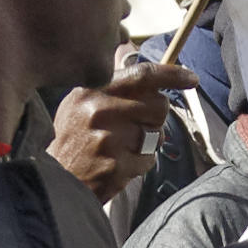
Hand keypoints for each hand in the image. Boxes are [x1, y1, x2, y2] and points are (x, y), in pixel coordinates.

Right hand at [48, 71, 172, 197]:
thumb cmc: (74, 139)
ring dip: (149, 143)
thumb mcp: (80, 103)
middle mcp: (99, 111)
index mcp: (92, 91)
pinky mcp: (115, 166)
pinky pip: (149, 160)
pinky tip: (120, 165)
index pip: (142, 75)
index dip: (171, 75)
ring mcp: (108, 140)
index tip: (191, 78)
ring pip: (157, 134)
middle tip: (140, 128)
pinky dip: (141, 164)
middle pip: (158, 105)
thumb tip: (143, 66)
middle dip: (157, 118)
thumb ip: (112, 85)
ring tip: (124, 148)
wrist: (56, 180)